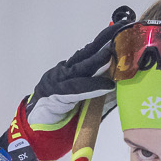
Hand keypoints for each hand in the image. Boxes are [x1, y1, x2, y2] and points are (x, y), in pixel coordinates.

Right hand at [29, 8, 136, 135]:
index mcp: (71, 71)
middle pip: (86, 54)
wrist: (36, 132)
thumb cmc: (63, 118)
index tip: (123, 29)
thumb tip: (124, 86)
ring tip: (113, 54)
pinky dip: (92, 86)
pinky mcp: (54, 96)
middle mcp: (63, 72)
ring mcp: (57, 82)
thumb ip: (102, 94)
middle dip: (105, 41)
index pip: (90, 52)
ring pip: (80, 68)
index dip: (106, 40)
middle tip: (122, 30)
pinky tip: (107, 85)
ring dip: (98, 61)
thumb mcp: (86, 103)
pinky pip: (75, 90)